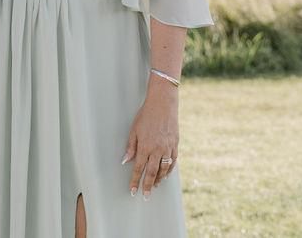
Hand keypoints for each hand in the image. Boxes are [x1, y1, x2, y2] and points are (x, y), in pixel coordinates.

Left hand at [121, 79, 179, 199]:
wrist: (163, 105)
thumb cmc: (145, 115)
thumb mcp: (134, 129)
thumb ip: (131, 147)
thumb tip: (125, 161)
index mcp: (145, 146)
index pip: (138, 168)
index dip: (135, 181)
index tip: (133, 191)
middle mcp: (157, 149)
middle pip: (152, 173)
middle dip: (147, 186)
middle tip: (145, 197)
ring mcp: (168, 148)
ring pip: (164, 169)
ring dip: (159, 179)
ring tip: (154, 186)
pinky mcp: (175, 145)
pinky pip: (173, 162)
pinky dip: (169, 170)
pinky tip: (165, 175)